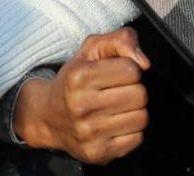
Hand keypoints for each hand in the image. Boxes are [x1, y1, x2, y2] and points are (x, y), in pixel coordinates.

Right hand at [11, 27, 150, 165]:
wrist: (48, 116)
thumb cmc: (74, 80)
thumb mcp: (91, 50)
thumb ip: (120, 40)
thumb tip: (144, 62)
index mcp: (78, 76)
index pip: (132, 70)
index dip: (128, 69)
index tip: (115, 74)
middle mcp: (81, 105)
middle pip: (139, 95)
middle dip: (133, 90)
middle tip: (117, 91)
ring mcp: (89, 133)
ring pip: (141, 118)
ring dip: (134, 111)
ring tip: (117, 108)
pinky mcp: (97, 153)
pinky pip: (136, 139)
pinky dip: (131, 131)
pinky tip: (115, 124)